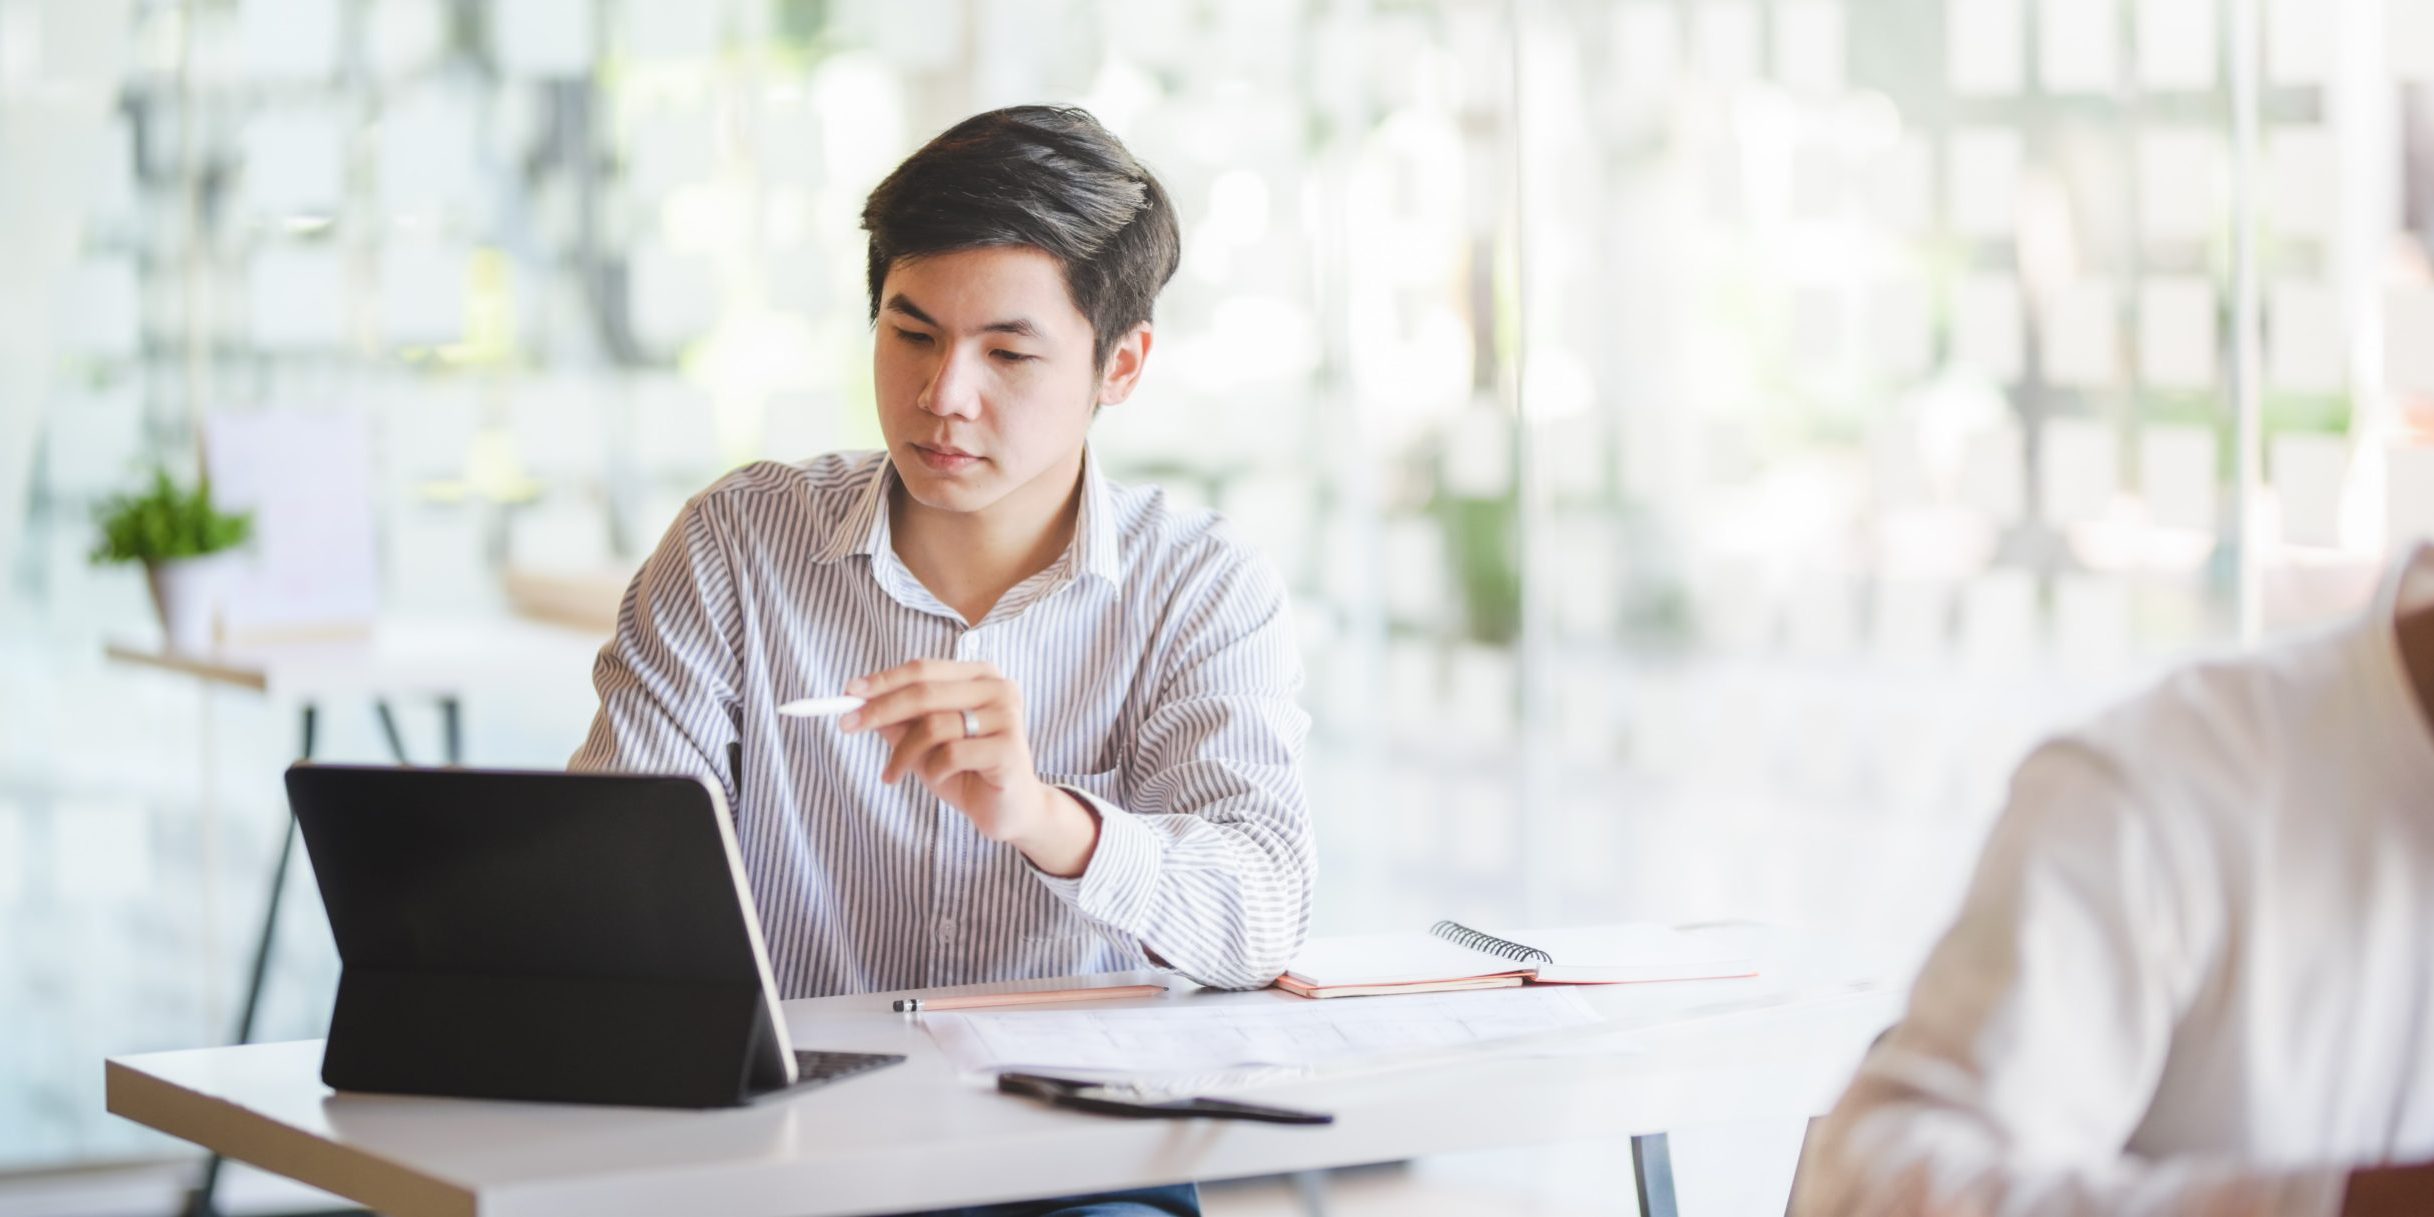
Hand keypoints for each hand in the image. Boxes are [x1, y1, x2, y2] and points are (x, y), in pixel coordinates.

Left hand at [842, 659, 1099, 874]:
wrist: (1011, 810)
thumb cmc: (968, 771)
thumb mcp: (925, 743)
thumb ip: (900, 721)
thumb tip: (859, 703)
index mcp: (980, 675)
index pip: (923, 669)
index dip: (883, 680)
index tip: (849, 692)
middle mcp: (998, 688)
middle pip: (925, 692)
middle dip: (880, 709)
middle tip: (847, 725)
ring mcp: (1008, 717)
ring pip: (934, 726)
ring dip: (902, 754)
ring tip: (891, 774)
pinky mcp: (1009, 749)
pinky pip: (952, 754)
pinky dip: (934, 771)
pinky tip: (939, 781)